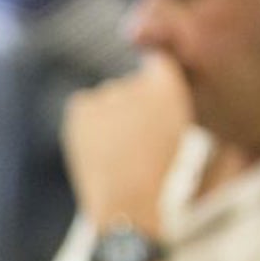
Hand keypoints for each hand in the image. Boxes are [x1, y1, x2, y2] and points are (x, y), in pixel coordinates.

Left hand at [62, 54, 191, 228]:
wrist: (128, 197)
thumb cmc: (157, 174)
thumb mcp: (177, 135)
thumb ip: (165, 104)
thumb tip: (152, 73)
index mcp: (170, 88)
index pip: (158, 63)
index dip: (151, 83)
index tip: (146, 106)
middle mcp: (139, 82)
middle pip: (128, 86)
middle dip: (128, 107)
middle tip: (128, 143)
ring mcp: (107, 93)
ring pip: (105, 98)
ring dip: (107, 116)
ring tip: (113, 149)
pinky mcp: (82, 105)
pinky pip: (82, 105)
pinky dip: (85, 121)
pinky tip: (94, 145)